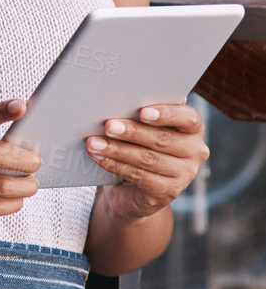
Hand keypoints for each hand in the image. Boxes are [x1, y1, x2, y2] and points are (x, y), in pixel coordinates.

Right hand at [0, 98, 43, 216]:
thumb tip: (18, 140)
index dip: (4, 109)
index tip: (22, 105)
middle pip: (1, 154)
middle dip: (28, 161)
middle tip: (36, 162)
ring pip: (2, 184)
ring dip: (25, 186)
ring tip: (30, 184)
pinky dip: (11, 204)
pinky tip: (15, 201)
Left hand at [87, 102, 209, 220]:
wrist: (133, 185)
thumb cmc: (138, 143)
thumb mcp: (143, 126)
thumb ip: (142, 112)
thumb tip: (122, 96)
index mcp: (192, 128)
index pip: (188, 118)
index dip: (166, 114)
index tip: (142, 111)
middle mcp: (195, 151)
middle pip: (162, 139)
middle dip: (132, 132)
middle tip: (107, 125)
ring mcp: (185, 174)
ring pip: (147, 159)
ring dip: (116, 150)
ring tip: (93, 142)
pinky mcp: (169, 192)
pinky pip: (139, 176)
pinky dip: (114, 165)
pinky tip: (98, 157)